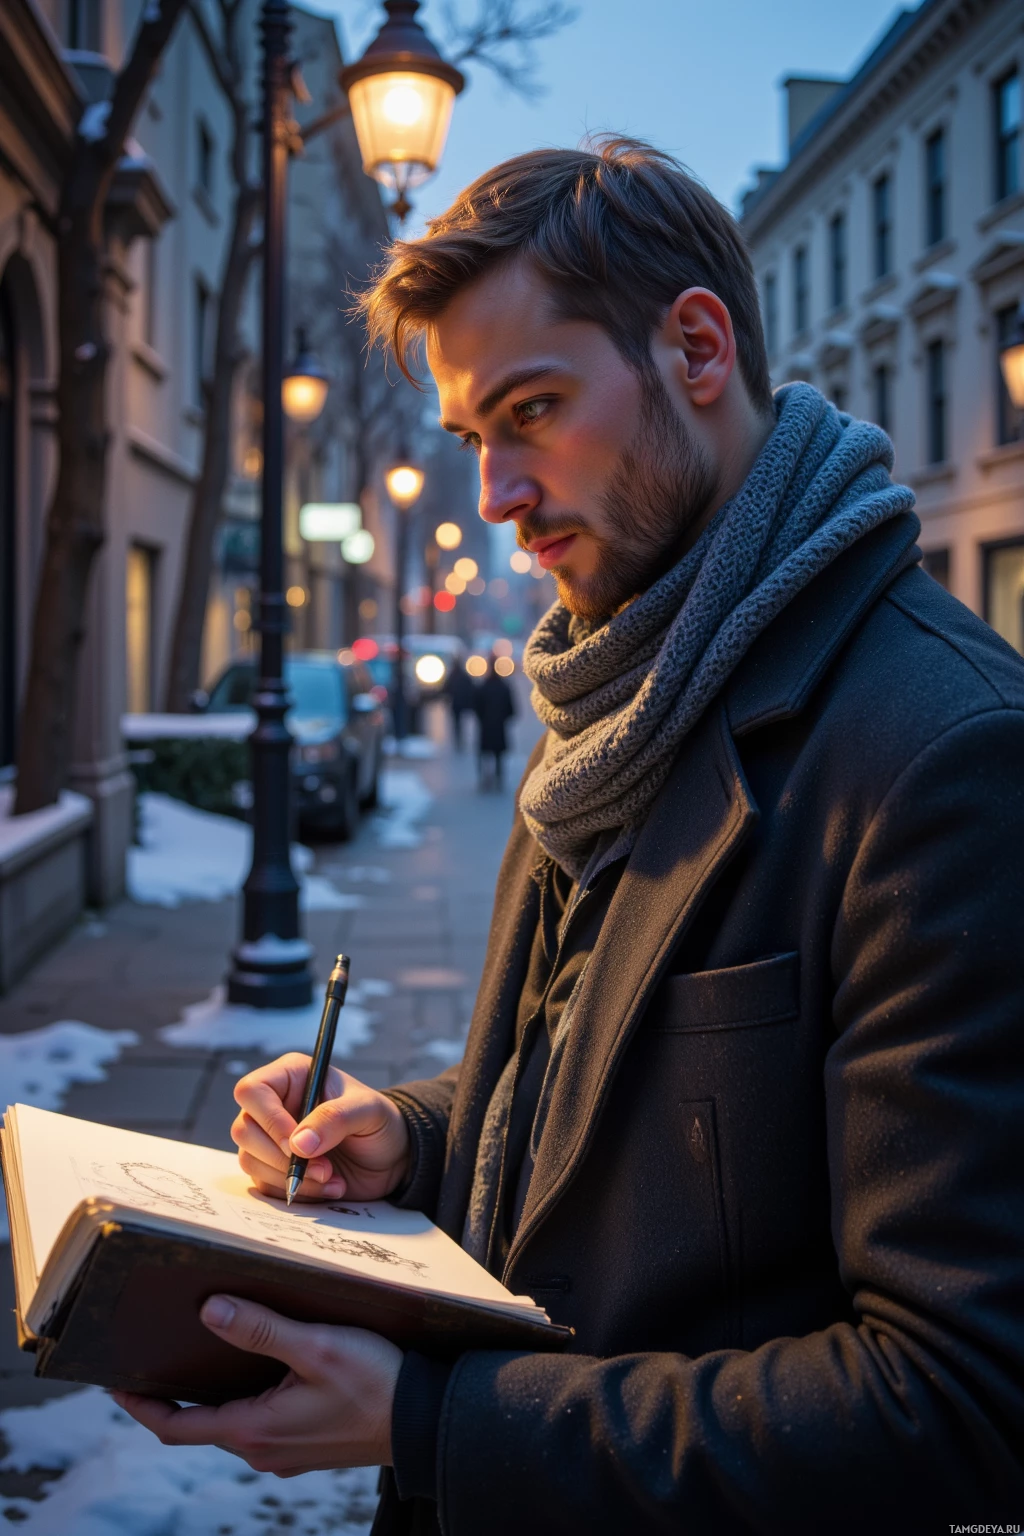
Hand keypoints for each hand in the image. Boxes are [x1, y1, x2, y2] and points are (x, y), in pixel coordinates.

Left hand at [113, 1294, 402, 1474]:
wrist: (426, 1420)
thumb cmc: (376, 1382)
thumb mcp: (316, 1347)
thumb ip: (261, 1329)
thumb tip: (209, 1310)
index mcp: (255, 1430)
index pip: (176, 1426)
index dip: (140, 1404)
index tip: (115, 1380)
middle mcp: (263, 1449)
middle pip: (200, 1423)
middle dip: (174, 1391)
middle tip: (156, 1349)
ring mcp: (285, 1451)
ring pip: (231, 1421)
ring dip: (211, 1392)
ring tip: (201, 1347)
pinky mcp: (307, 1444)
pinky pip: (259, 1420)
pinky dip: (243, 1395)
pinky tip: (258, 1362)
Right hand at [232, 1055, 410, 1202]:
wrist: (392, 1156)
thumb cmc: (380, 1121)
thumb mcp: (368, 1111)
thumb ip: (335, 1119)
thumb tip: (298, 1144)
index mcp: (292, 1077)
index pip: (252, 1091)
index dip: (269, 1119)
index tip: (296, 1145)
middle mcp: (275, 1105)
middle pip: (244, 1129)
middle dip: (282, 1157)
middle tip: (324, 1168)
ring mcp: (271, 1138)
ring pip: (250, 1160)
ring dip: (291, 1177)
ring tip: (331, 1177)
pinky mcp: (275, 1168)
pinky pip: (265, 1185)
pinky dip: (297, 1192)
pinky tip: (329, 1188)